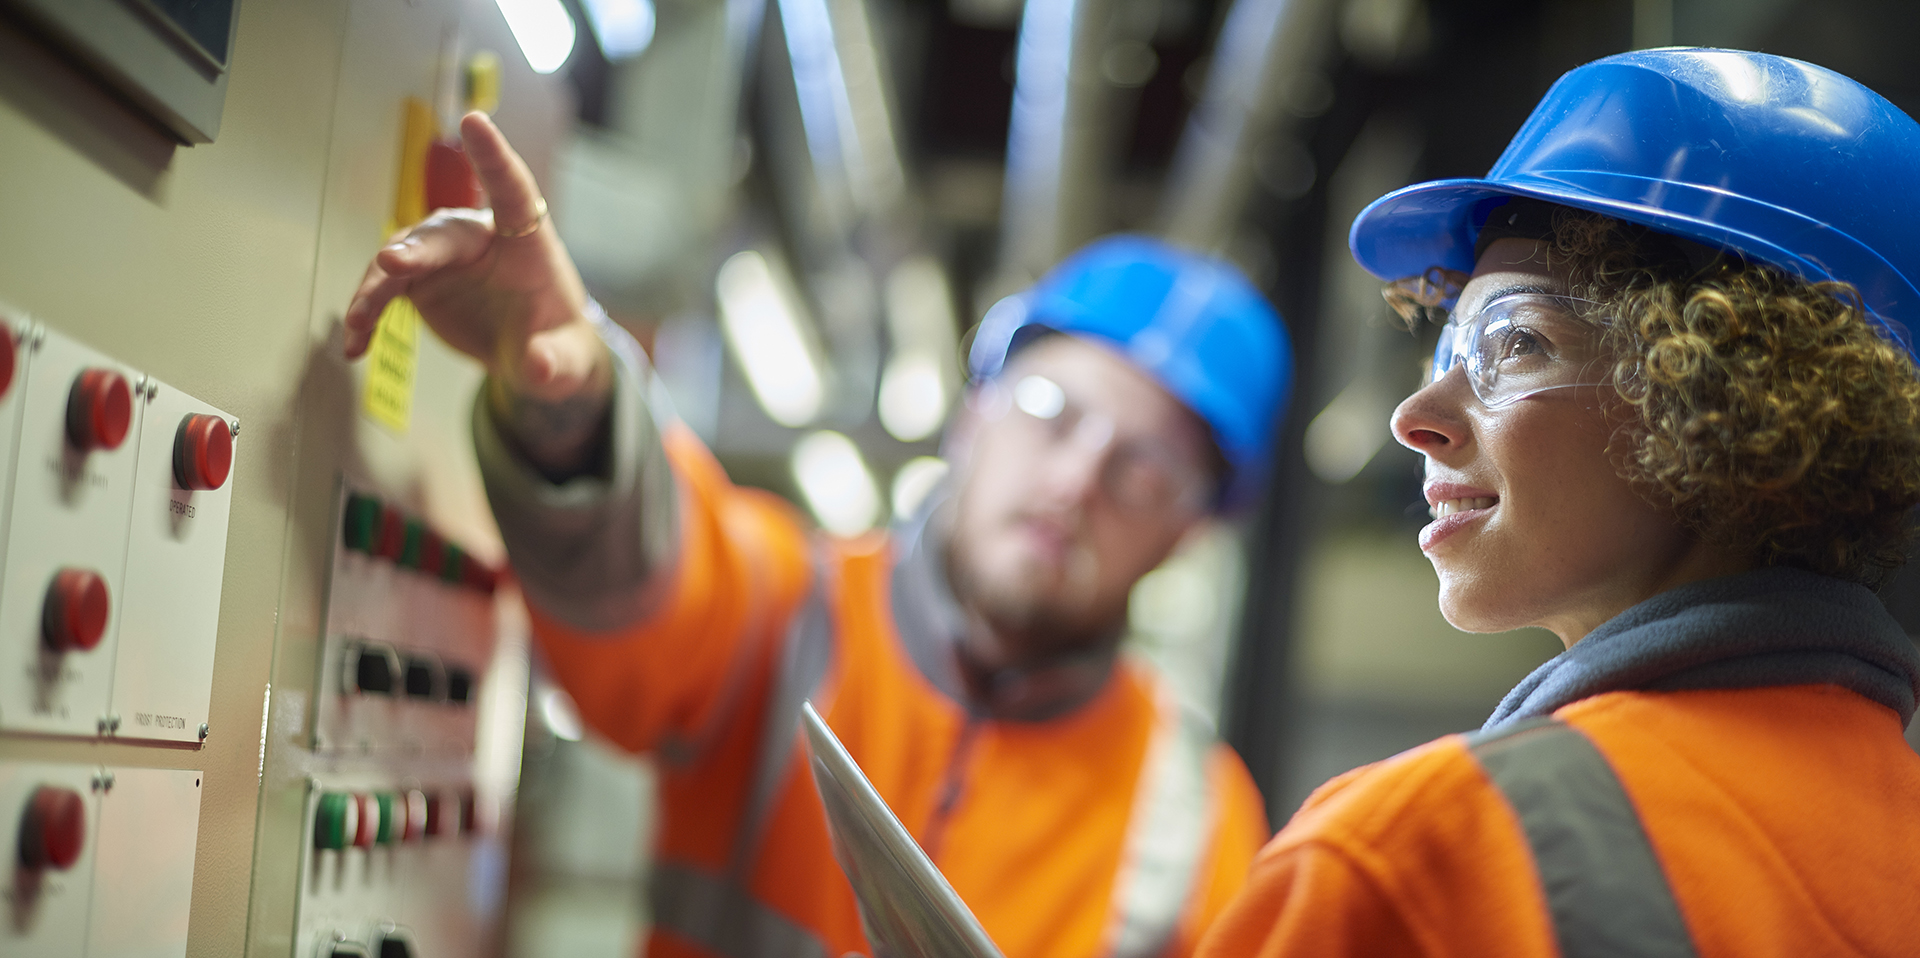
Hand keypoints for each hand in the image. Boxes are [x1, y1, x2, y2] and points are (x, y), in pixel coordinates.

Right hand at [343, 112, 606, 404]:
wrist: (532, 352)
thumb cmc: (555, 344)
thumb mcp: (564, 361)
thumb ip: (554, 362)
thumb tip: (540, 367)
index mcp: (528, 242)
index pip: (514, 191)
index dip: (494, 157)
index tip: (474, 121)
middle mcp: (482, 239)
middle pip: (446, 233)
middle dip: (417, 247)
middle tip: (390, 263)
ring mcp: (445, 257)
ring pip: (404, 256)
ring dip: (378, 285)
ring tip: (360, 322)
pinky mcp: (419, 280)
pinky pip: (386, 288)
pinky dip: (369, 313)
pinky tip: (356, 345)